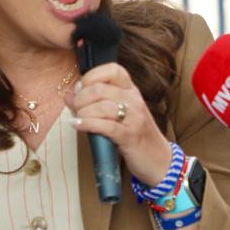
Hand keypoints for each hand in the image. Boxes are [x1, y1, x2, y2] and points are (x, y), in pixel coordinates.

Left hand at [66, 63, 173, 186]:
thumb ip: (99, 102)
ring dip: (82, 112)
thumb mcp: (122, 114)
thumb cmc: (136, 136)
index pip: (113, 70)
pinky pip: (104, 126)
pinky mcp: (129, 137)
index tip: (80, 88)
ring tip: (76, 118)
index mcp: (132, 91)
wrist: (159, 160)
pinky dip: (86, 124)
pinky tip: (77, 125)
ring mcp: (134, 119)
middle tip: (73, 107)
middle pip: (100, 89)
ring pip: (101, 106)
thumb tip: (70, 95)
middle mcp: (134, 101)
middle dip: (80, 98)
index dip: (92, 76)